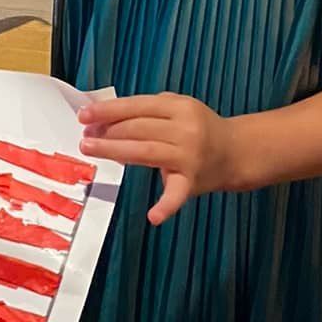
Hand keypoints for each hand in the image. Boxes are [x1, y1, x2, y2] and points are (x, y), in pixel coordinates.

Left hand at [77, 93, 235, 224]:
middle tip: (85, 136)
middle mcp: (185, 129)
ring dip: (114, 150)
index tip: (84, 115)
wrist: (236, 152)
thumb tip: (107, 116)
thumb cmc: (201, 128)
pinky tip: (153, 216)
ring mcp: (188, 155)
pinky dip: (166, 206)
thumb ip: (150, 108)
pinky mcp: (192, 181)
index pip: (137, 106)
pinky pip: (177, 194)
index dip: (108, 110)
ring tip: (90, 148)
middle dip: (107, 131)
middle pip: (138, 128)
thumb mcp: (181, 107)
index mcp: (180, 107)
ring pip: (145, 151)